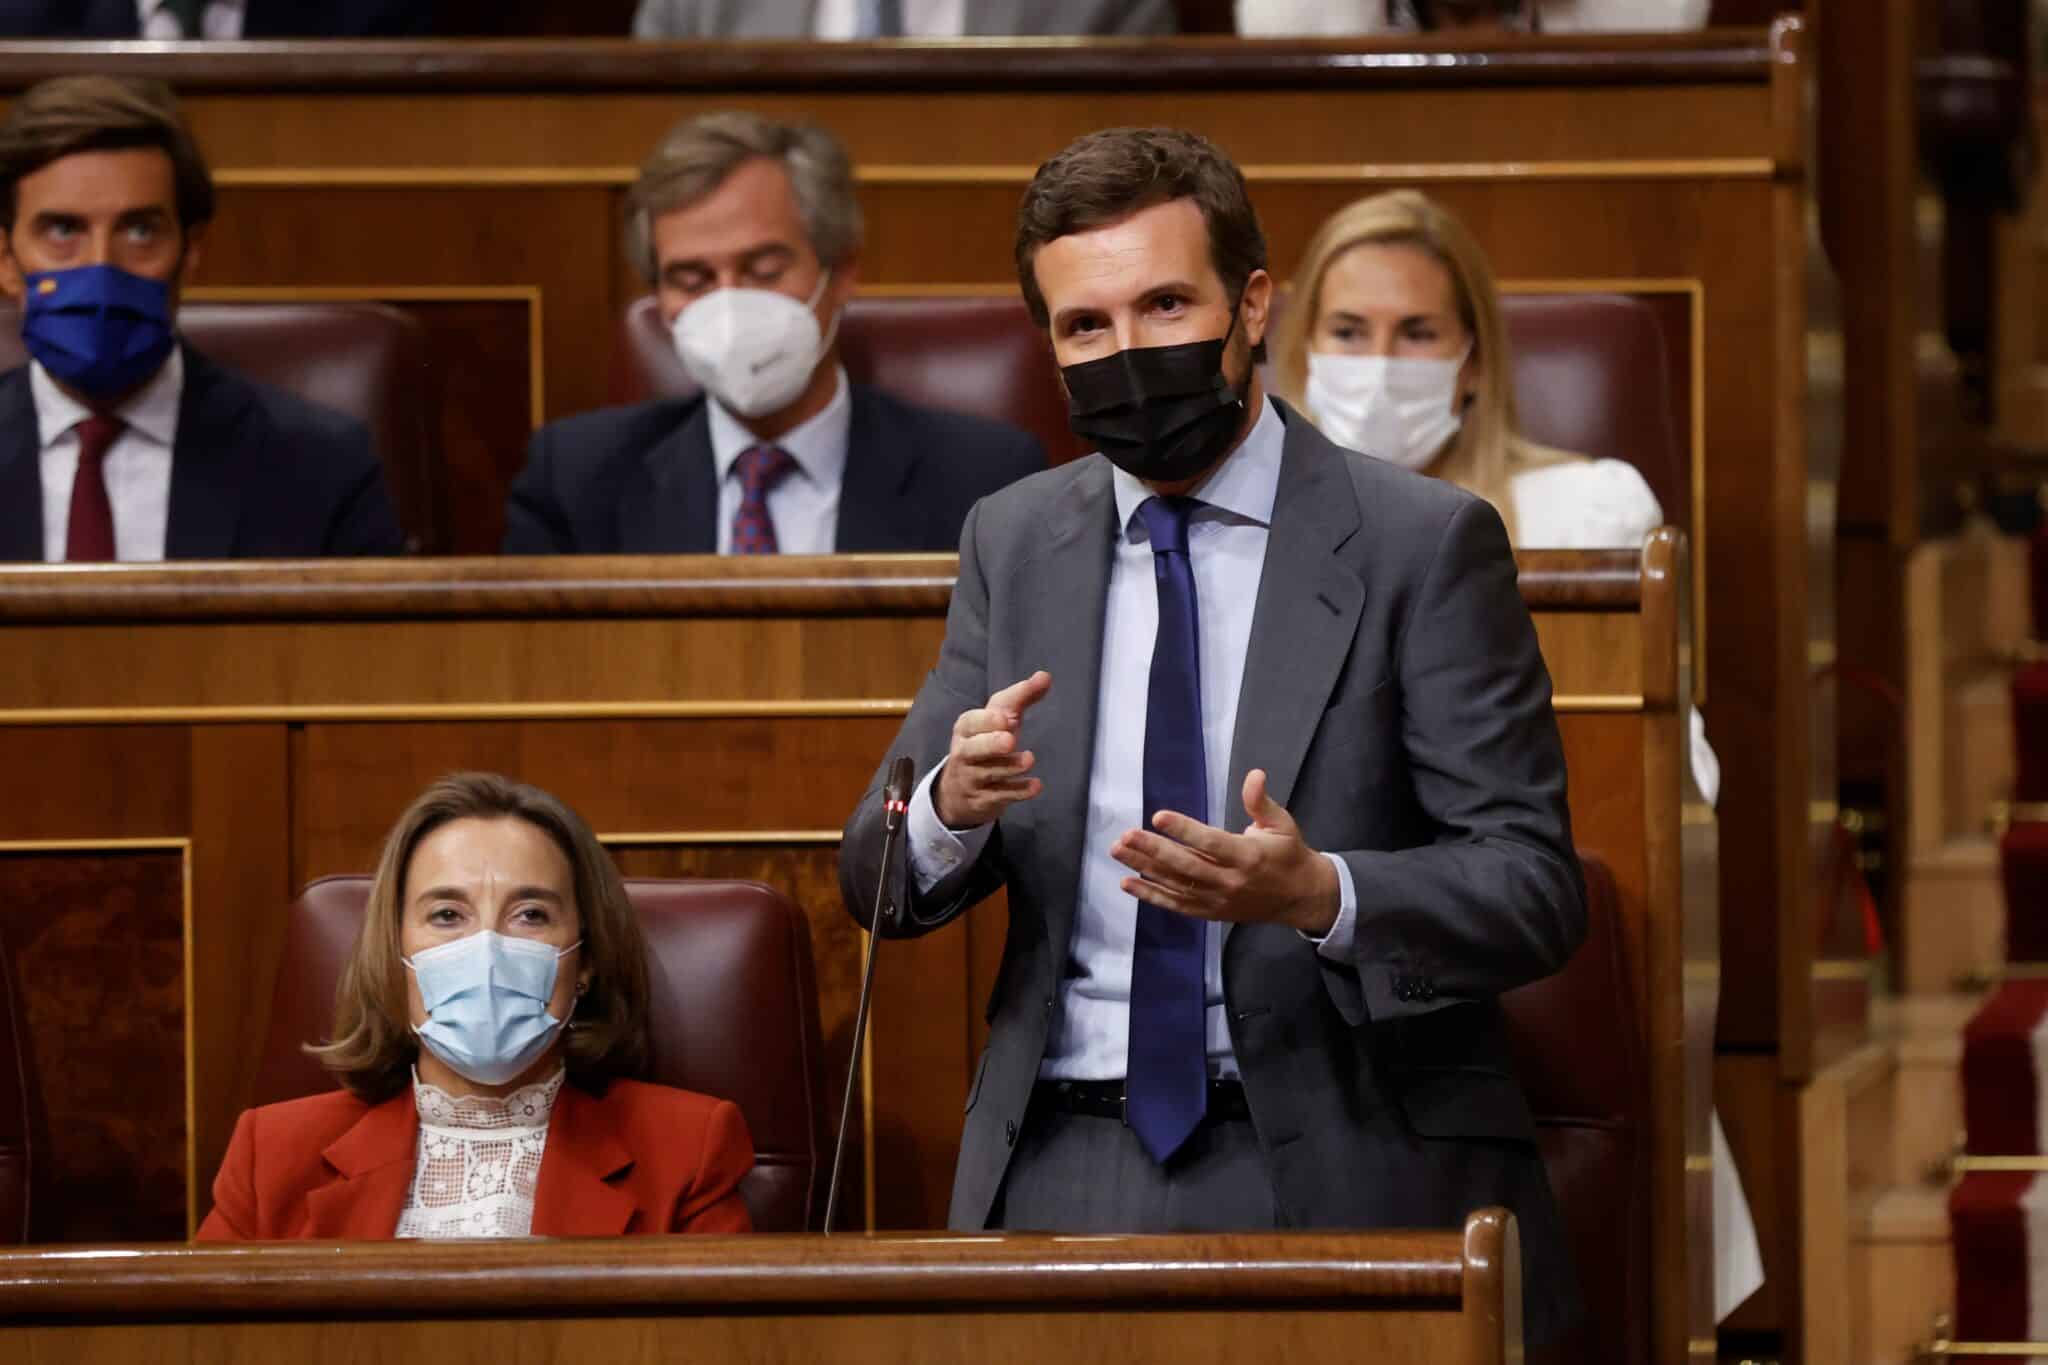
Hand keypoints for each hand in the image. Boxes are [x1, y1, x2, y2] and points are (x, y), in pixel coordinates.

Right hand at [934, 671, 1052, 828]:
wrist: (959, 791)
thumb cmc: (984, 744)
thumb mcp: (998, 719)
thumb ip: (1020, 697)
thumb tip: (1045, 676)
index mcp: (966, 729)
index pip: (971, 723)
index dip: (986, 721)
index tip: (1005, 718)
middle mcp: (965, 753)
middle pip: (973, 750)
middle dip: (990, 744)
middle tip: (1010, 738)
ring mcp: (972, 779)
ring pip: (988, 773)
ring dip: (1009, 767)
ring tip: (1029, 759)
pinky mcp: (984, 800)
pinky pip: (1000, 796)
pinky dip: (1017, 792)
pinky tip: (1035, 786)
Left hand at [1111, 769, 1338, 934]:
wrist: (1300, 898)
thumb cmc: (1288, 854)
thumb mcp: (1281, 823)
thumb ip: (1261, 801)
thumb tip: (1254, 775)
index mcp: (1248, 856)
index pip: (1210, 843)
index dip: (1184, 830)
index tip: (1159, 816)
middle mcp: (1230, 881)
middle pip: (1186, 865)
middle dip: (1153, 850)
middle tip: (1126, 835)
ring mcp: (1218, 900)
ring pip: (1176, 885)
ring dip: (1144, 869)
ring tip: (1119, 851)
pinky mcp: (1210, 912)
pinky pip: (1177, 905)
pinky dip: (1151, 895)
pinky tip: (1128, 882)